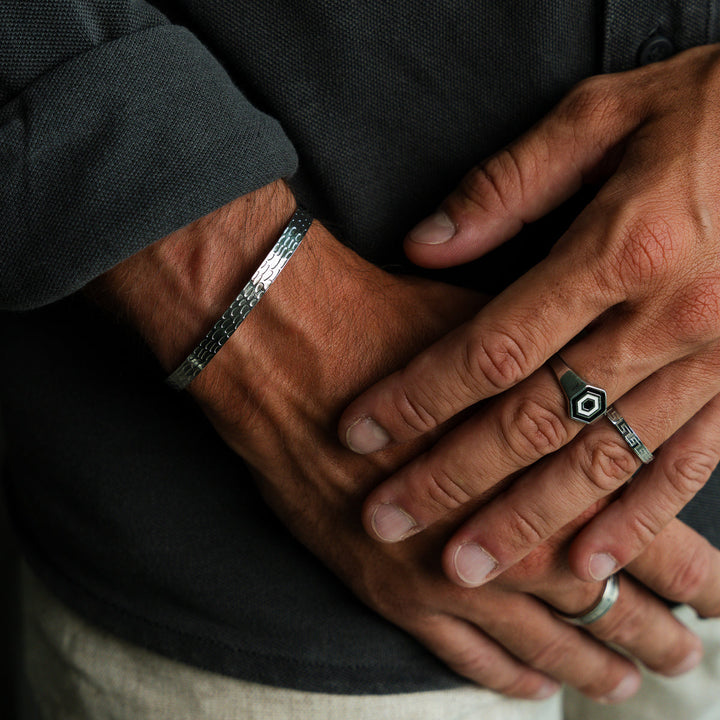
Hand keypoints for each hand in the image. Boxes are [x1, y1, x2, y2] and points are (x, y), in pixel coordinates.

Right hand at [92, 182, 712, 699]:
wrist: (289, 352)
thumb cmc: (393, 332)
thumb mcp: (503, 341)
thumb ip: (564, 388)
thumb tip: (620, 406)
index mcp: (552, 475)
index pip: (652, 544)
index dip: (697, 577)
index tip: (718, 596)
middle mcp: (511, 541)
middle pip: (609, 608)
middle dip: (656, 634)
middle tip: (683, 652)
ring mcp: (448, 576)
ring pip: (543, 647)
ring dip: (591, 667)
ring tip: (623, 681)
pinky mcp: (388, 589)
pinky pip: (462, 656)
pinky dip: (505, 676)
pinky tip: (530, 686)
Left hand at [339, 44, 719, 588]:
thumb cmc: (707, 111)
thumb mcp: (601, 118)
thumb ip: (507, 187)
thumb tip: (425, 246)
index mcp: (620, 251)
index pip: (491, 349)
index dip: (418, 397)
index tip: (360, 433)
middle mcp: (664, 320)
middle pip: (533, 421)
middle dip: (451, 478)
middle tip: (387, 522)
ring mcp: (709, 362)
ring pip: (601, 460)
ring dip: (527, 521)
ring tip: (467, 567)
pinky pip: (684, 467)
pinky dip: (636, 522)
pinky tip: (589, 564)